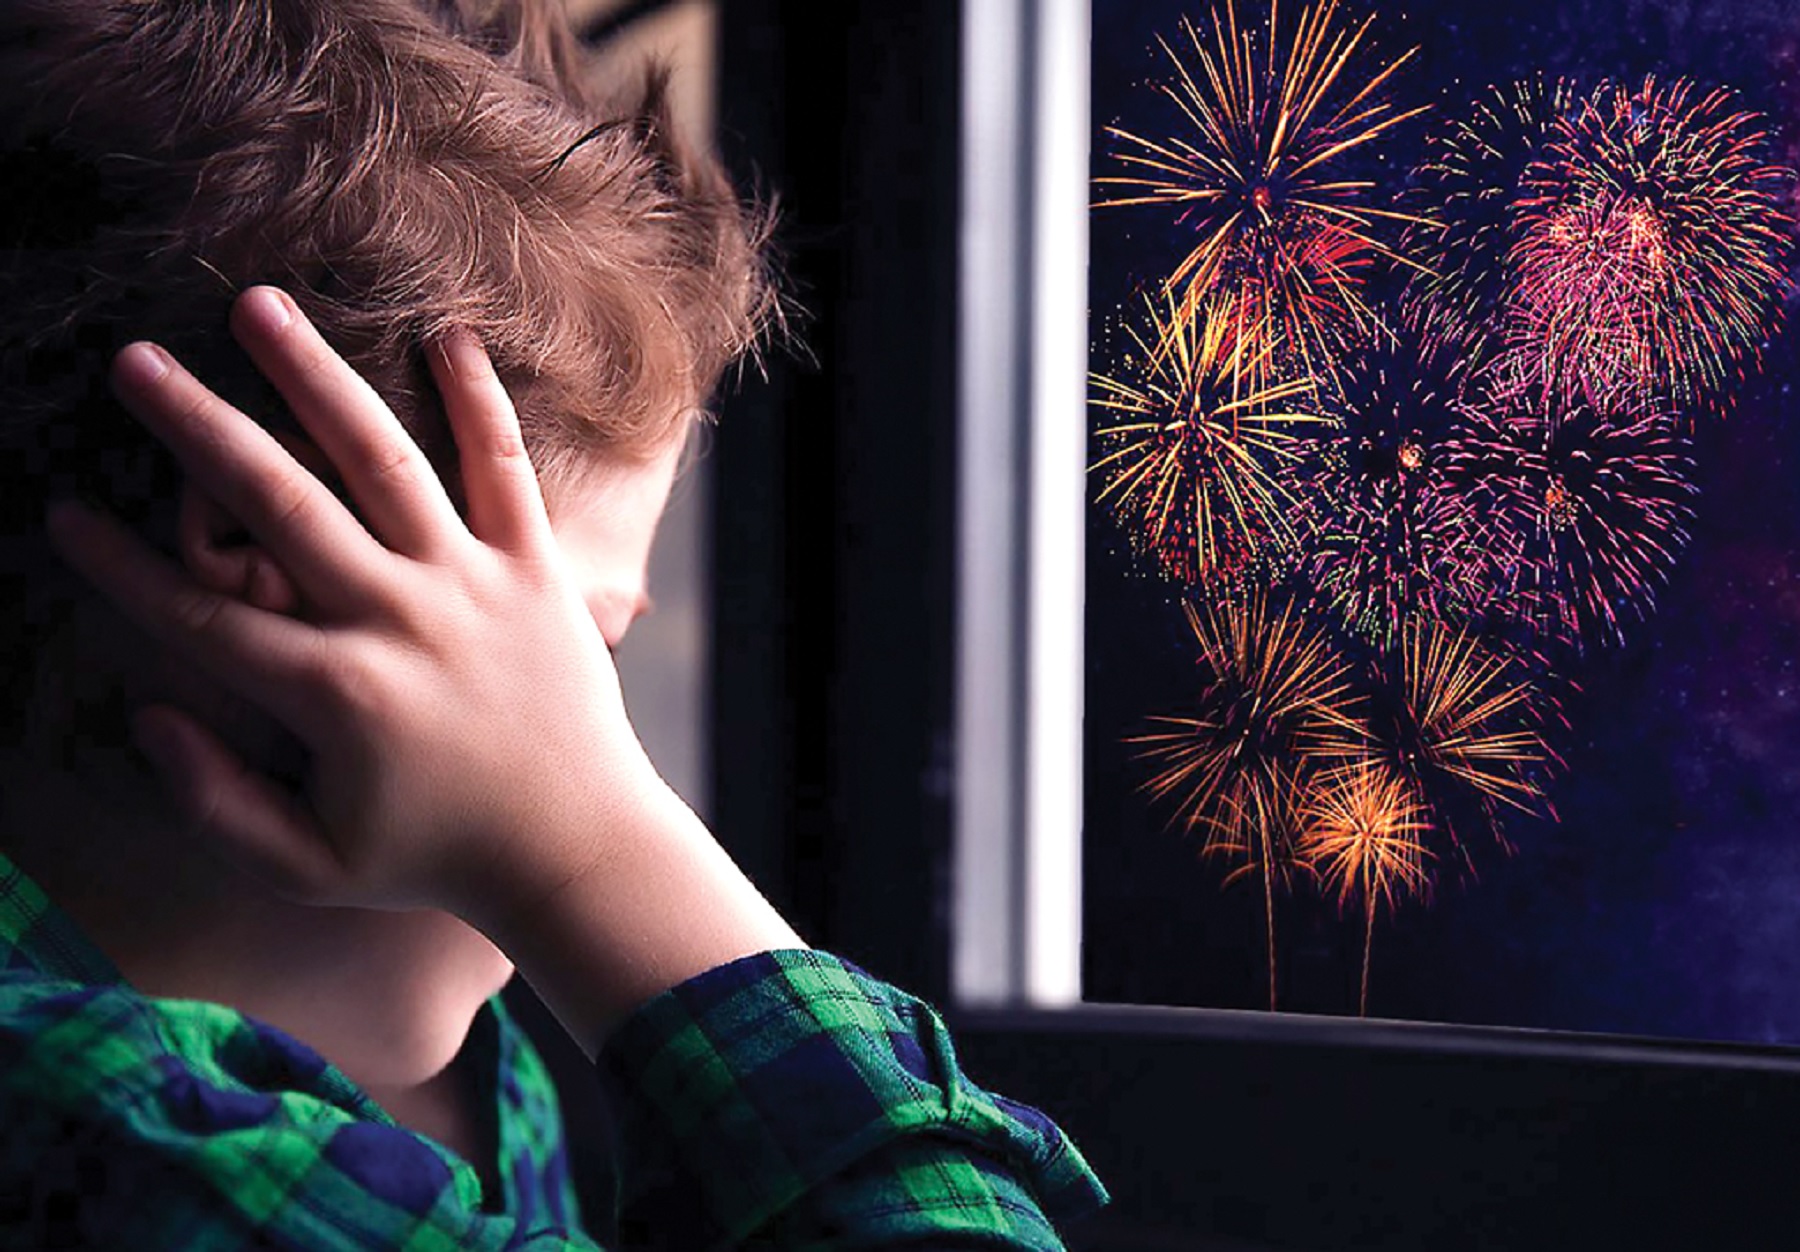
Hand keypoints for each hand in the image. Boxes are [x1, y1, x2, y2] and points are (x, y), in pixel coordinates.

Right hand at [45, 286, 667, 933]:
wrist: (579, 847)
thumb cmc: (437, 857)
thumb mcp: (311, 867)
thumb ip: (214, 804)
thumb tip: (146, 717)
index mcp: (335, 696)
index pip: (202, 619)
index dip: (121, 569)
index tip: (62, 514)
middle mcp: (398, 623)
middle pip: (277, 505)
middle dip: (197, 428)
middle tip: (133, 361)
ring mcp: (472, 586)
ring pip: (382, 461)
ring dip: (316, 379)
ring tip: (258, 307)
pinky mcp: (537, 570)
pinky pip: (503, 471)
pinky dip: (480, 401)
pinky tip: (447, 333)